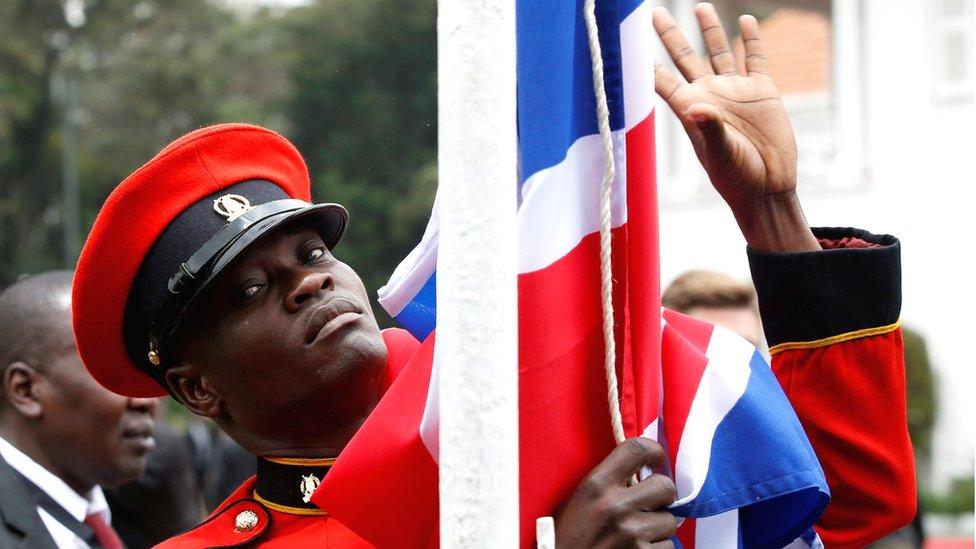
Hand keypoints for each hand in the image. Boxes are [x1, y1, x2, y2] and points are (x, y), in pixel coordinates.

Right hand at [555, 438, 676, 547]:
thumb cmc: (567, 536)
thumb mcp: (578, 500)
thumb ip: (608, 483)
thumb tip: (641, 473)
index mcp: (596, 484)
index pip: (636, 449)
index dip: (653, 451)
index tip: (656, 459)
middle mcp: (616, 506)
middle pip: (665, 487)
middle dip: (663, 496)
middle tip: (652, 504)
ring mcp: (631, 533)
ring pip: (669, 521)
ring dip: (658, 528)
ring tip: (637, 533)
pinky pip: (668, 547)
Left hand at [652, 3, 819, 252]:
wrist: (767, 187)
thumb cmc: (736, 176)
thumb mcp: (720, 154)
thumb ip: (709, 129)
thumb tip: (695, 107)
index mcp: (690, 109)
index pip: (662, 80)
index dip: (645, 64)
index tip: (628, 43)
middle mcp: (708, 95)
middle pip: (684, 57)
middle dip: (669, 35)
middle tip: (653, 12)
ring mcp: (735, 91)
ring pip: (718, 51)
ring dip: (710, 29)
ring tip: (699, 7)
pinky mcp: (762, 91)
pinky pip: (754, 59)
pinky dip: (751, 40)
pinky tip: (745, 22)